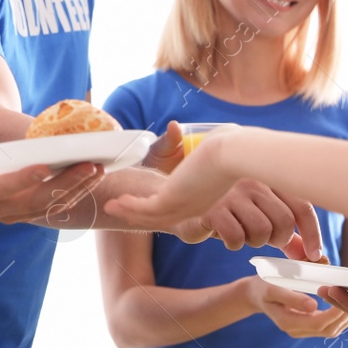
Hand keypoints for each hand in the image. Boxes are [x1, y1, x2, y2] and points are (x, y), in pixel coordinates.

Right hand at [0, 122, 103, 223]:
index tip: (46, 166)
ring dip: (77, 189)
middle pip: (35, 201)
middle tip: (89, 165)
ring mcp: (15, 214)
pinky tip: (93, 175)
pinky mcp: (29, 211)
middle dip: (65, 184)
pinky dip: (76, 191)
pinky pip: (56, 205)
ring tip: (99, 168)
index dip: (23, 179)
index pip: (1, 188)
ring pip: (51, 206)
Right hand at [100, 129, 241, 230]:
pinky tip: (115, 202)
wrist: (234, 153)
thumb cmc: (236, 149)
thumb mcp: (221, 149)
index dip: (162, 208)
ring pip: (150, 215)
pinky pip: (144, 207)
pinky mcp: (171, 200)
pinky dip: (129, 205)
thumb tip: (221, 130)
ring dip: (129, 210)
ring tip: (112, 206)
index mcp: (205, 199)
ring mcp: (181, 205)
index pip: (179, 208)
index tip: (148, 205)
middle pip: (161, 217)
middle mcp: (192, 207)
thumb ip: (215, 143)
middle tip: (123, 211)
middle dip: (140, 214)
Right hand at [170, 179, 324, 260]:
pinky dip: (234, 243)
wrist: (176, 201)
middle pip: (284, 223)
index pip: (302, 206)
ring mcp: (232, 193)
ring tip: (240, 233)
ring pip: (262, 232)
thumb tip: (310, 255)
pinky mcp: (213, 208)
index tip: (314, 256)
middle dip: (278, 241)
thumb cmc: (223, 210)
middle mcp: (252, 180)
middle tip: (264, 240)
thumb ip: (283, 234)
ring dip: (253, 242)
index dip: (312, 234)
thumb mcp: (256, 218)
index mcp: (267, 177)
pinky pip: (237, 237)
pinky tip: (224, 235)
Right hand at [245, 276, 347, 338]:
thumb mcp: (273, 287)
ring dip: (344, 318)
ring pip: (330, 330)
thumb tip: (313, 306)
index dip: (334, 312)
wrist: (255, 294)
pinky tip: (344, 306)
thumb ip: (292, 297)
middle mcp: (296, 330)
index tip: (343, 296)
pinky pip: (326, 327)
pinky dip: (338, 318)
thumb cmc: (263, 286)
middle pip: (327, 329)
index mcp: (287, 322)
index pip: (318, 322)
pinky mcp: (306, 326)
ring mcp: (301, 330)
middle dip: (343, 315)